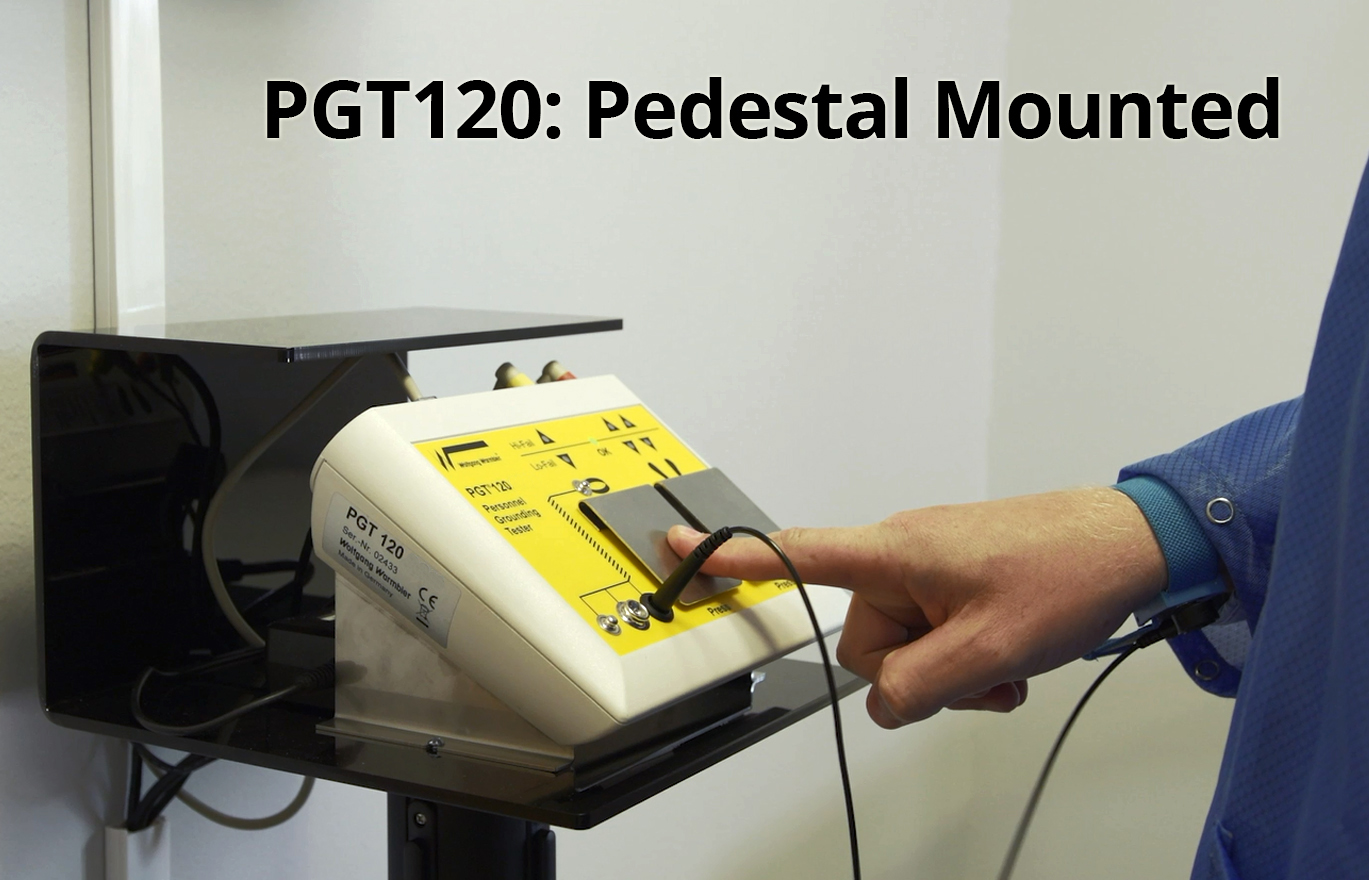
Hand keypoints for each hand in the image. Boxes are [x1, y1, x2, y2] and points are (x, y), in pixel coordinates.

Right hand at [666, 487, 1165, 727]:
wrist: (1131, 544)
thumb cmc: (1066, 572)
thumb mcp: (988, 650)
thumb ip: (918, 686)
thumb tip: (883, 703)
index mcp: (895, 553)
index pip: (798, 554)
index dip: (737, 560)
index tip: (680, 549)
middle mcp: (903, 554)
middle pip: (866, 640)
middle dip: (916, 673)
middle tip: (976, 673)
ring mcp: (930, 565)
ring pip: (905, 645)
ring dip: (948, 671)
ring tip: (1002, 667)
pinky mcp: (956, 575)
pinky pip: (933, 632)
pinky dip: (962, 658)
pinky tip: (1005, 661)